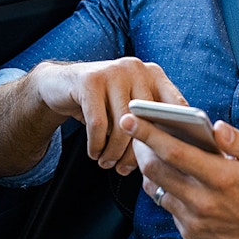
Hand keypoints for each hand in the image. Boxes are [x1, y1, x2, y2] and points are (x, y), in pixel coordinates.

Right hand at [33, 57, 185, 174]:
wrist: (61, 85)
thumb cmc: (104, 104)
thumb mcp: (128, 107)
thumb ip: (149, 122)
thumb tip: (167, 155)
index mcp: (154, 74)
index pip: (176, 105)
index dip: (175, 134)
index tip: (167, 159)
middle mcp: (137, 68)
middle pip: (147, 119)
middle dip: (136, 151)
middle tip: (126, 170)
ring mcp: (113, 71)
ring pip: (122, 124)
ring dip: (114, 152)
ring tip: (107, 164)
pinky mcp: (90, 80)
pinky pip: (98, 124)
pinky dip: (97, 145)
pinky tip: (95, 154)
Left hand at [120, 112, 238, 238]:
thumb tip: (216, 127)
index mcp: (220, 177)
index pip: (174, 151)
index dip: (148, 134)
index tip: (130, 119)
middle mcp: (203, 201)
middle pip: (156, 170)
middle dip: (140, 147)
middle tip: (135, 131)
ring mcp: (194, 220)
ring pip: (156, 189)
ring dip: (151, 169)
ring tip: (151, 151)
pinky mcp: (190, 233)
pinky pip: (168, 207)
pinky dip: (166, 190)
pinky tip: (173, 178)